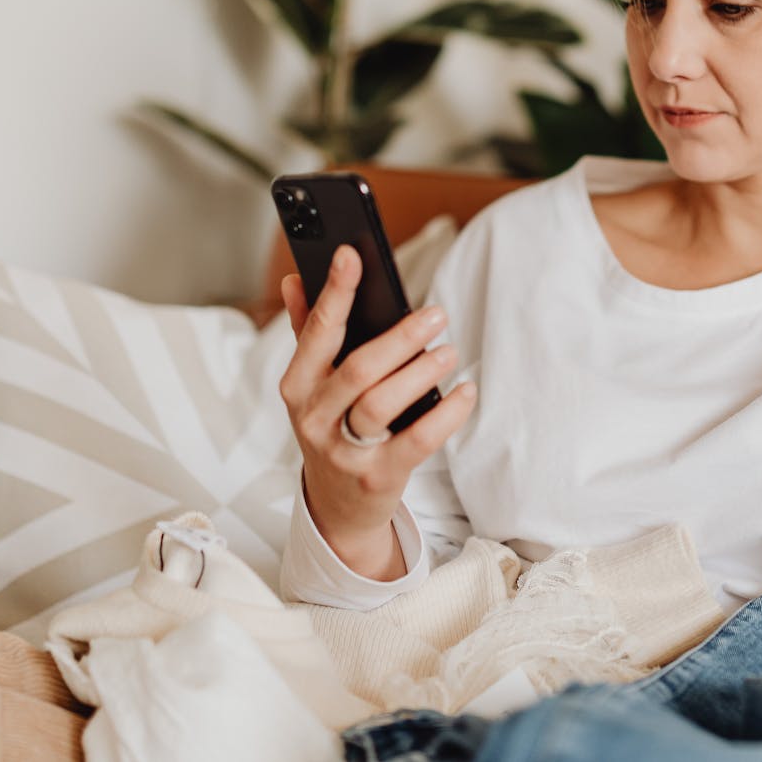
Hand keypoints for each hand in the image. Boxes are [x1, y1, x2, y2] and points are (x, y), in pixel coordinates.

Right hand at [277, 246, 475, 578]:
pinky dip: (445, 414)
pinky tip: (465, 392)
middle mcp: (314, 418)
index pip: (317, 331)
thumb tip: (295, 279)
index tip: (352, 254)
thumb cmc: (332, 428)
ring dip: (420, 373)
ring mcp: (344, 451)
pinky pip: (415, 442)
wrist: (337, 507)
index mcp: (297, 386)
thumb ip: (306, 332)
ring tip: (449, 352)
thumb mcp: (313, 385)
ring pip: (382, 405)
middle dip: (400, 337)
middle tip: (437, 314)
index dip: (335, 292)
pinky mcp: (377, 478)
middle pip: (358, 369)